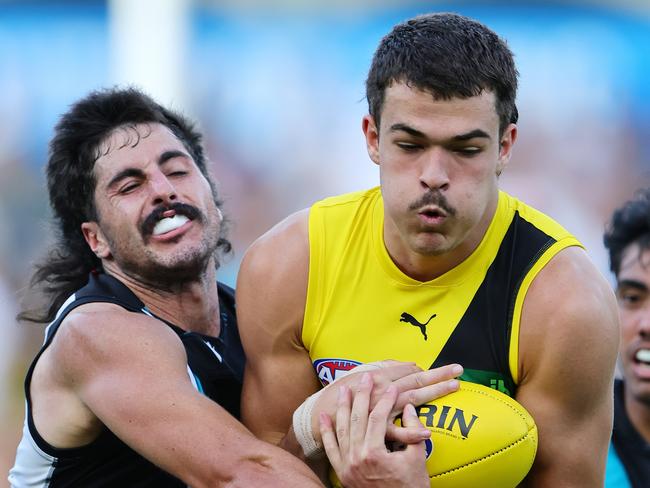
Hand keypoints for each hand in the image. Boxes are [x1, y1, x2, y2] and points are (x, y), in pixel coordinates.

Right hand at [313, 361, 461, 444]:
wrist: (321, 417)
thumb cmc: (342, 396)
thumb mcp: (361, 376)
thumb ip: (383, 370)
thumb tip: (406, 366)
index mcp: (379, 377)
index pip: (409, 371)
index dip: (428, 371)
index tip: (445, 371)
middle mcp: (382, 389)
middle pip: (416, 379)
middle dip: (439, 374)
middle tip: (458, 370)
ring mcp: (381, 409)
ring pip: (412, 398)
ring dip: (434, 392)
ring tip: (453, 386)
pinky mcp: (377, 431)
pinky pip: (397, 432)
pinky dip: (412, 431)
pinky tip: (427, 432)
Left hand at [320, 373, 429, 487]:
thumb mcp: (417, 460)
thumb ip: (413, 432)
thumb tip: (408, 408)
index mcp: (374, 454)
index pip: (378, 418)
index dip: (386, 400)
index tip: (392, 388)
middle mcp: (356, 458)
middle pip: (357, 418)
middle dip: (362, 395)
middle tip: (366, 378)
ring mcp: (346, 466)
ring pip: (342, 430)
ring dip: (342, 408)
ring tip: (344, 389)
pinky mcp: (342, 473)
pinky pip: (331, 449)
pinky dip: (326, 432)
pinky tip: (324, 417)